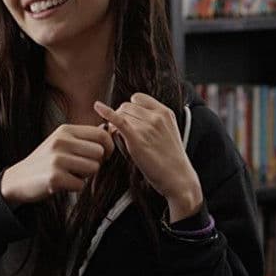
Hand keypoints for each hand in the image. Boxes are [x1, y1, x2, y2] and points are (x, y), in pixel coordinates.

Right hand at [0, 124, 114, 204]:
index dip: (108, 147)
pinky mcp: (55, 177)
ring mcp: (57, 159)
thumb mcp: (61, 141)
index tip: (104, 156)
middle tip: (80, 168)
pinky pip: (81, 185)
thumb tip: (110, 132)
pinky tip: (62, 183)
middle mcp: (61, 141)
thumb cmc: (46, 161)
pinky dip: (75, 187)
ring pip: (93, 168)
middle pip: (100, 153)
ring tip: (69, 174)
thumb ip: (83, 138)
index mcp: (65, 130)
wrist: (18, 179)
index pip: (101, 134)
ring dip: (85, 176)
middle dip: (95, 164)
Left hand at [93, 94, 202, 220]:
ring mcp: (147, 126)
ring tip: (123, 141)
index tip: (130, 120)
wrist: (177, 177)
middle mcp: (156, 116)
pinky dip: (107, 112)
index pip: (138, 98)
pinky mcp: (137, 139)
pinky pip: (118, 120)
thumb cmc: (171, 158)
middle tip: (123, 134)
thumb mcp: (169, 131)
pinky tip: (98, 107)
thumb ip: (155, 120)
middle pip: (126, 106)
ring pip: (120, 115)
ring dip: (115, 126)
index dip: (131, 108)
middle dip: (121, 117)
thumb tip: (132, 115)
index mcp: (165, 112)